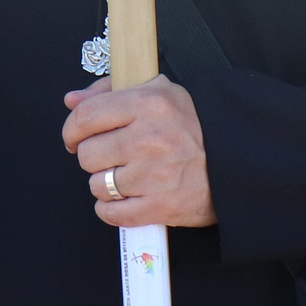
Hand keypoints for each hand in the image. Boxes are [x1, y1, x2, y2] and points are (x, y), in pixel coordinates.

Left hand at [61, 75, 215, 228]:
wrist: (235, 161)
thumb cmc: (194, 126)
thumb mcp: (159, 92)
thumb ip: (109, 91)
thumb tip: (71, 101)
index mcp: (147, 104)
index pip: (86, 117)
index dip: (71, 130)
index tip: (74, 138)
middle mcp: (149, 138)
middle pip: (87, 155)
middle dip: (94, 158)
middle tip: (111, 157)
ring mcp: (154, 175)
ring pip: (97, 186)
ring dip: (105, 185)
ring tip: (126, 178)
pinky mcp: (161, 206)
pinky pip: (112, 214)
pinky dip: (112, 210)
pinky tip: (126, 199)